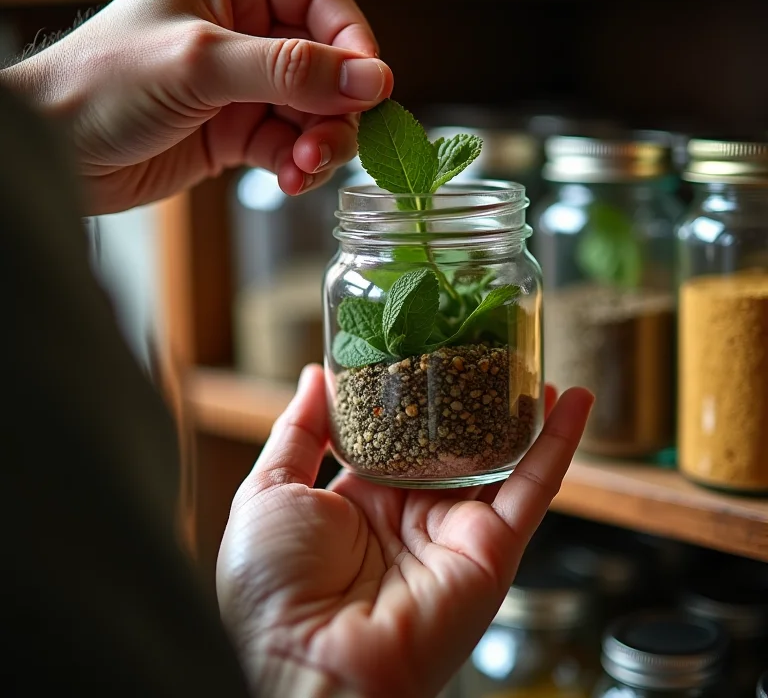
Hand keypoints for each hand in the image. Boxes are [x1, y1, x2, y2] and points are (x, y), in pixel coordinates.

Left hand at [1, 0, 392, 213]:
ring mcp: (246, 82)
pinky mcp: (240, 129)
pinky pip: (292, 145)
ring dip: (320, 145)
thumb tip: (372, 78)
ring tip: (303, 170)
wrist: (59, 150)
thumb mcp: (203, 63)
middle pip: (328, 66)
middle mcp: (247, 26)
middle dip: (335, 111)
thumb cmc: (106, 83)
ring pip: (316, 112)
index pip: (324, 4)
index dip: (353, 48)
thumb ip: (292, 69)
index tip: (371, 91)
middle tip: (326, 147)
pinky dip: (299, 166)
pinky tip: (290, 180)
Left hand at [217, 366, 592, 697]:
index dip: (411, 390)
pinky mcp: (492, 550)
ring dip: (520, 410)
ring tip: (531, 357)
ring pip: (499, 457)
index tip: (423, 346)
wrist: (310, 663)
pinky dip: (558, 445)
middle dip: (471, 393)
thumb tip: (317, 375)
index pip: (396, 432)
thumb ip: (298, 432)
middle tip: (486, 340)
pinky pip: (532, 488)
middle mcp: (413, 513)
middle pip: (454, 440)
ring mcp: (456, 530)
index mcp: (362, 499)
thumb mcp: (270, 492)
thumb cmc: (274, 587)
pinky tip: (574, 401)